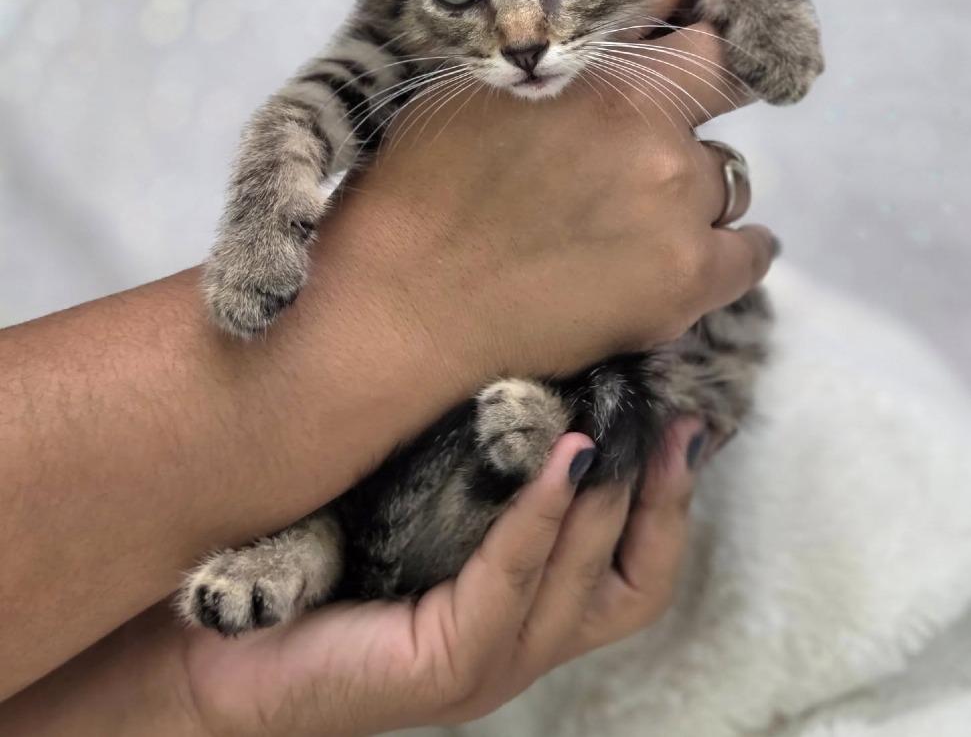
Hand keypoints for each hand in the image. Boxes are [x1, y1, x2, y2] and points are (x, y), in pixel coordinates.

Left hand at [181, 421, 703, 735]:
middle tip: (673, 418)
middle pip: (636, 583)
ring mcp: (491, 664)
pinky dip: (538, 520)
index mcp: (529, 607)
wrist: (220, 639)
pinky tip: (555, 463)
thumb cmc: (326, 553)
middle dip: (662, 498)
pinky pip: (511, 583)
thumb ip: (482, 460)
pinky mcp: (447, 670)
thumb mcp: (425, 497)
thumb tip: (532, 366)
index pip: (637, 570)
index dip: (671, 499)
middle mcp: (525, 643)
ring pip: (582, 584)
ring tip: (615, 426)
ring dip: (606, 500)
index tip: (684, 423)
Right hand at [284, 0, 777, 387]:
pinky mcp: (683, 288)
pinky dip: (734, 251)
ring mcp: (677, 217)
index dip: (703, 56)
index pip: (707, 46)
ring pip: (726, 185)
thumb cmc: (418, 194)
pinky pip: (748, 256)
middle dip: (680, 130)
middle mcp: (658, 143)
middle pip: (715, 118)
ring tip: (638, 225)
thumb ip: (569, 57)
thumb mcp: (480, 96)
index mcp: (608, 87)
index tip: (695, 68)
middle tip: (632, 167)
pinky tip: (705, 258)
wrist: (402, 308)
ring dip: (692, 195)